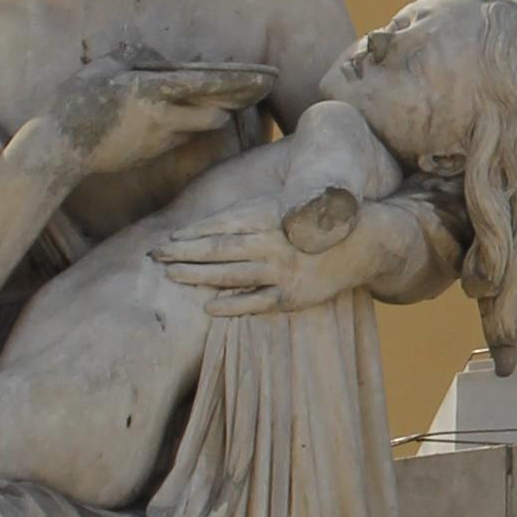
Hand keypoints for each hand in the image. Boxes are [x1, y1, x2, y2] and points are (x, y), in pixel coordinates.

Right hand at [46, 60, 270, 175]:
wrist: (60, 149)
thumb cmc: (76, 101)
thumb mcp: (104, 67)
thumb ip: (136, 57)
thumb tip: (159, 57)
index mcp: (152, 89)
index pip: (207, 83)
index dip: (241, 80)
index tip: (268, 77)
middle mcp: (163, 117)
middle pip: (214, 112)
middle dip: (237, 102)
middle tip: (258, 91)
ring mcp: (159, 139)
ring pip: (200, 125)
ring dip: (213, 114)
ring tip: (232, 101)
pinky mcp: (153, 153)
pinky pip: (180, 136)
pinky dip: (188, 125)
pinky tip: (193, 115)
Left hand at [154, 209, 377, 320]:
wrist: (361, 243)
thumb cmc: (313, 224)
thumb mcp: (283, 209)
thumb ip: (249, 217)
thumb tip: (208, 226)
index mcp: (269, 216)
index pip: (220, 225)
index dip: (192, 232)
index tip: (168, 238)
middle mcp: (272, 242)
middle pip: (218, 249)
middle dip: (183, 253)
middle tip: (155, 256)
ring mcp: (281, 271)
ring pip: (231, 275)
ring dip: (198, 276)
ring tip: (172, 275)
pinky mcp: (291, 296)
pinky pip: (255, 302)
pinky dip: (231, 305)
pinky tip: (208, 307)